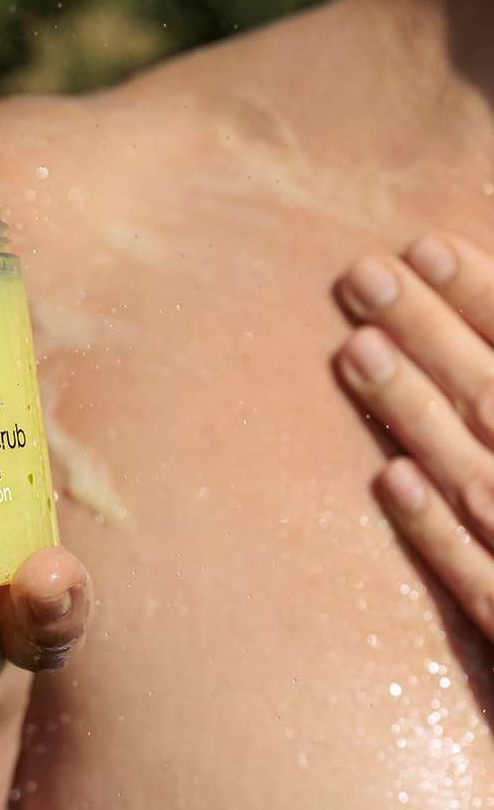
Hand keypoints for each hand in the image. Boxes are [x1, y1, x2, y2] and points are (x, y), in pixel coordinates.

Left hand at [335, 233, 493, 636]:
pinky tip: (387, 481)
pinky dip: (437, 534)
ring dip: (416, 414)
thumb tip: (481, 328)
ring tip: (354, 350)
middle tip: (362, 275)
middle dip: (432, 333)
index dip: (490, 295)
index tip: (425, 247)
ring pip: (480, 479)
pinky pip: (487, 585)